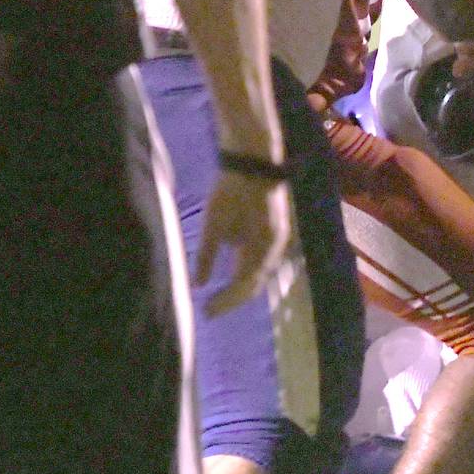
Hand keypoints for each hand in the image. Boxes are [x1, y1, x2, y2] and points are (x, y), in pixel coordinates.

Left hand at [196, 172, 292, 315]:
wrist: (253, 161)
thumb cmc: (232, 191)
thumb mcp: (214, 223)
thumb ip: (206, 256)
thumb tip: (197, 285)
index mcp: (262, 249)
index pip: (244, 287)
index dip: (225, 302)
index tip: (205, 312)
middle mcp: (273, 249)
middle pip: (254, 284)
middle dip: (233, 299)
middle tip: (210, 310)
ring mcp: (276, 239)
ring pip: (259, 273)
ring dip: (240, 287)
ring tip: (219, 297)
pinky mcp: (273, 231)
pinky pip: (260, 260)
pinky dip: (246, 271)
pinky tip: (231, 273)